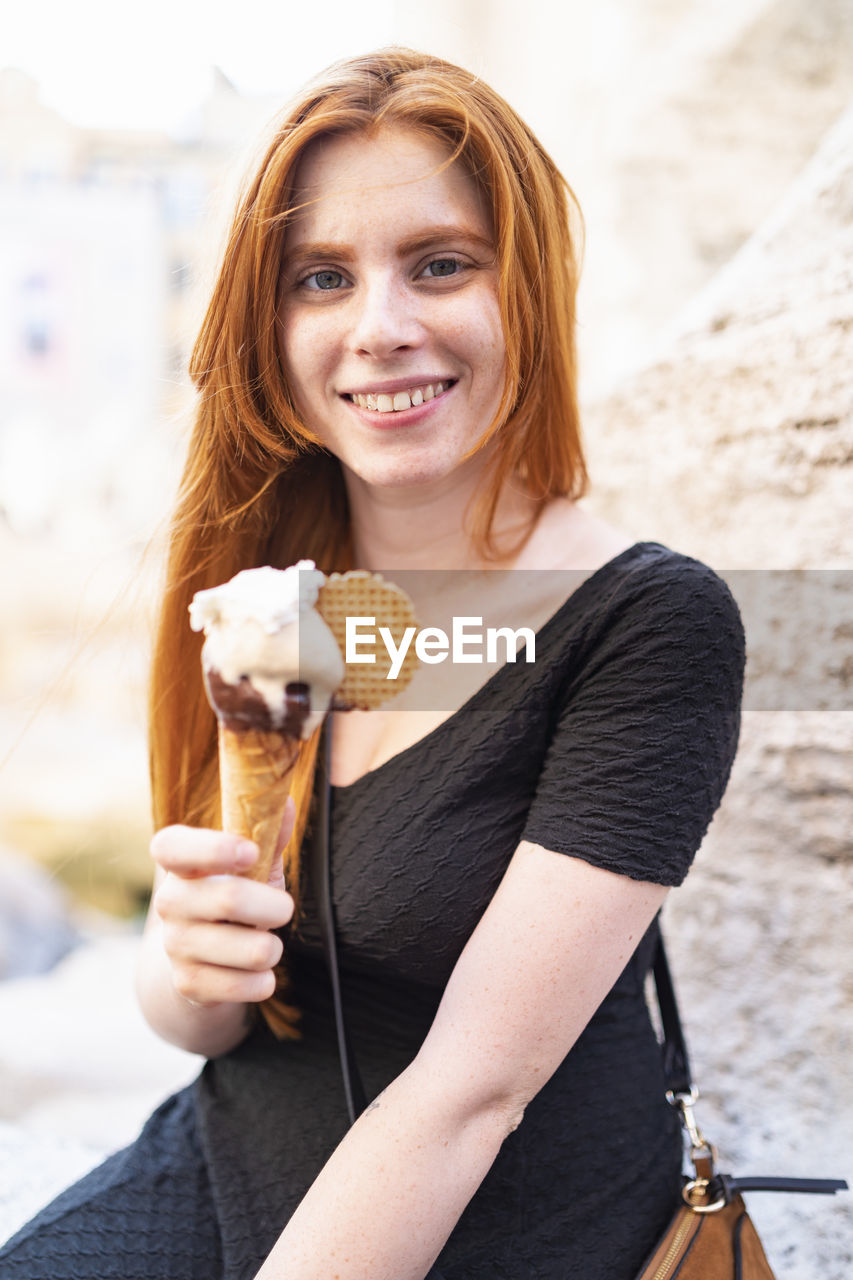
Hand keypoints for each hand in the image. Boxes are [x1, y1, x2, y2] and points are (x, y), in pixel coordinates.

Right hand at [149, 799, 295, 1008]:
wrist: (204, 960)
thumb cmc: (235, 895)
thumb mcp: (252, 863)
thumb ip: (268, 833)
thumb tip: (282, 802)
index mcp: (180, 862)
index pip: (171, 847)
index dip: (210, 848)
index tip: (249, 852)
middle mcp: (170, 902)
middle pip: (229, 898)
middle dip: (273, 906)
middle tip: (284, 909)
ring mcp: (175, 945)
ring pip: (249, 948)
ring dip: (272, 947)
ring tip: (267, 943)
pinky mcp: (187, 984)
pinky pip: (244, 985)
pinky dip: (263, 981)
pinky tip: (258, 973)